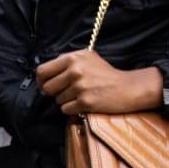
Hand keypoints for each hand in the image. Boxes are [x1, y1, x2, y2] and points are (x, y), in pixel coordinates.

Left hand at [35, 51, 162, 117]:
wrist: (127, 87)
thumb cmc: (106, 74)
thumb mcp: (87, 58)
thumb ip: (67, 61)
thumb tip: (46, 72)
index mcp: (73, 58)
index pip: (42, 71)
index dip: (41, 81)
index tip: (45, 85)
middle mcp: (75, 70)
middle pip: (47, 88)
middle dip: (54, 93)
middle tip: (66, 92)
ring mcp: (79, 86)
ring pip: (57, 100)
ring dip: (66, 101)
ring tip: (81, 95)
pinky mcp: (85, 102)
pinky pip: (66, 110)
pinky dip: (72, 109)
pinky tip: (84, 103)